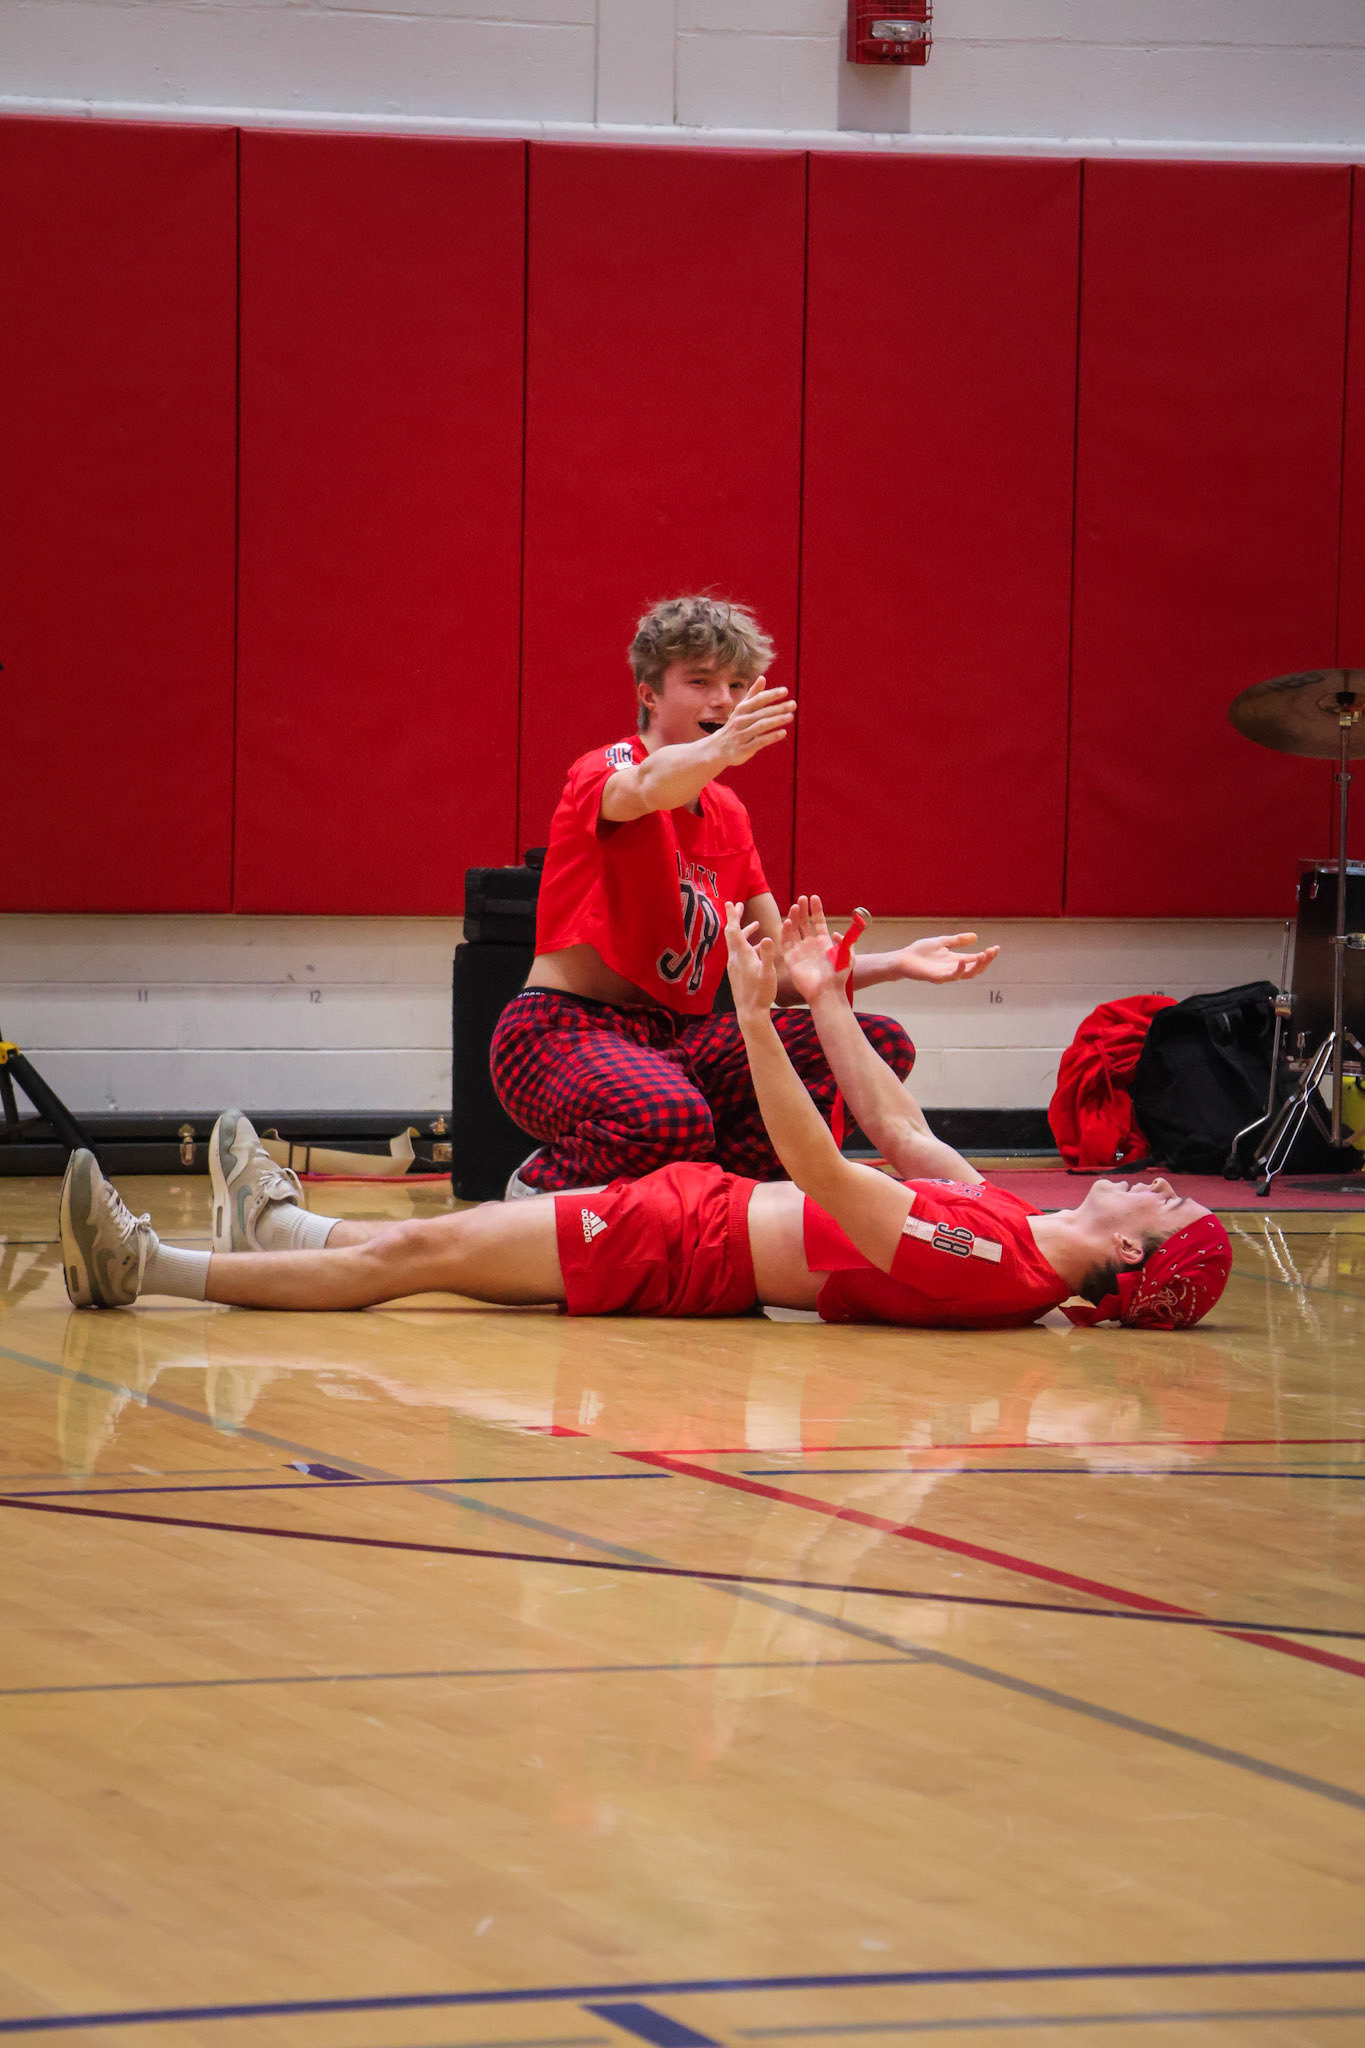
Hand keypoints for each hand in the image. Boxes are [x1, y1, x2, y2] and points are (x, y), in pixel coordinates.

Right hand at [705, 676, 793, 769]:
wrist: (717, 749)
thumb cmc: (734, 726)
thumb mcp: (741, 709)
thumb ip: (753, 694)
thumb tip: (763, 677)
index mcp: (741, 710)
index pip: (758, 699)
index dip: (771, 694)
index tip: (785, 691)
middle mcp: (740, 721)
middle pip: (762, 712)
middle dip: (778, 708)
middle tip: (793, 704)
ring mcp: (741, 735)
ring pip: (761, 726)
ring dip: (777, 720)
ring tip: (790, 716)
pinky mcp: (743, 749)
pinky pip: (759, 741)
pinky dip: (771, 736)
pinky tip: (783, 732)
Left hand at [724, 900, 777, 1019]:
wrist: (750, 1012)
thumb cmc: (761, 993)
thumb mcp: (768, 973)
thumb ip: (767, 954)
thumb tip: (766, 937)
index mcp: (742, 955)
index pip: (733, 930)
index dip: (732, 915)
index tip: (730, 902)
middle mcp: (735, 958)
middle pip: (732, 933)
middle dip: (735, 918)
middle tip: (738, 905)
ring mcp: (734, 965)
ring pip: (737, 943)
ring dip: (744, 932)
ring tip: (755, 924)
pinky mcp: (737, 972)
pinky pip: (740, 953)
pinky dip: (747, 945)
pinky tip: (757, 948)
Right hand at [779, 893, 849, 1005]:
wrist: (827, 991)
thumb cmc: (839, 976)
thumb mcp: (848, 956)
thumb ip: (846, 942)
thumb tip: (837, 933)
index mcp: (823, 942)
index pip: (818, 921)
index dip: (816, 909)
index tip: (814, 897)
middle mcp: (810, 944)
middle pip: (805, 922)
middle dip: (803, 910)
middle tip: (802, 898)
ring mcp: (800, 950)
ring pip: (794, 930)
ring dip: (794, 917)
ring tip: (795, 906)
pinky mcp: (791, 958)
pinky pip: (786, 942)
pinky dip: (786, 931)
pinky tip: (788, 921)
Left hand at [894, 932, 999, 983]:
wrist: (902, 958)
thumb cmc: (920, 952)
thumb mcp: (942, 942)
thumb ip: (958, 941)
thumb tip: (975, 936)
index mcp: (956, 961)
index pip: (976, 960)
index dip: (987, 955)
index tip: (996, 948)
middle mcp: (953, 969)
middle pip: (975, 969)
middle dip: (985, 961)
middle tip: (992, 952)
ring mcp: (945, 974)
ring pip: (966, 975)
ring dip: (976, 966)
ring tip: (983, 955)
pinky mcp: (935, 977)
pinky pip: (950, 976)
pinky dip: (958, 970)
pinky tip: (963, 961)